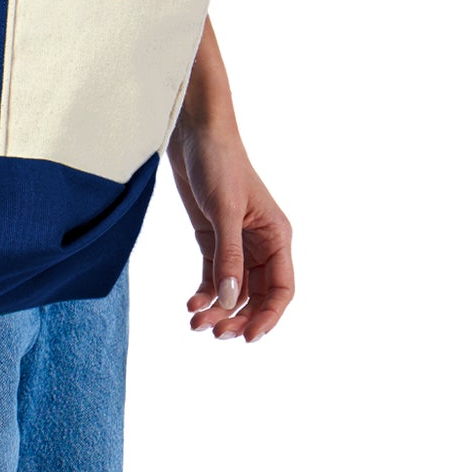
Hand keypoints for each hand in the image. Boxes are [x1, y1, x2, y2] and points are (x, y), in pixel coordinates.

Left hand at [166, 117, 294, 343]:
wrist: (194, 134)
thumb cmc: (219, 163)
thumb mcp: (224, 211)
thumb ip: (228, 256)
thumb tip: (230, 300)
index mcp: (276, 236)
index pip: (281, 289)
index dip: (269, 316)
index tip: (249, 337)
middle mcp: (261, 244)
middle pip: (257, 295)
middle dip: (238, 317)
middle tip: (215, 333)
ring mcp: (237, 243)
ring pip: (233, 289)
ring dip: (218, 308)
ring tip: (195, 322)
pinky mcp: (213, 238)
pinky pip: (214, 275)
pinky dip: (205, 292)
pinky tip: (191, 303)